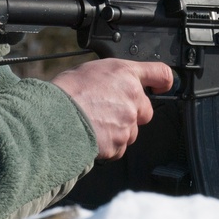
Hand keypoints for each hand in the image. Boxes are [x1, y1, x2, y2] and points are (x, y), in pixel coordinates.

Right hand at [51, 58, 173, 159]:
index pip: (160, 74)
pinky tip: (92, 135)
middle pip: (145, 111)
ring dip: (118, 130)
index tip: (163, 86)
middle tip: (108, 111)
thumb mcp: (91, 70)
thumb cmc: (66, 92)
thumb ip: (112, 78)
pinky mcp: (119, 143)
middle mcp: (132, 98)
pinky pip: (119, 148)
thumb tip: (114, 85)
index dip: (163, 81)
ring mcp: (128, 123)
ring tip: (94, 123)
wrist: (54, 117)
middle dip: (131, 114)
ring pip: (131, 131)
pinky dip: (108, 145)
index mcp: (125, 75)